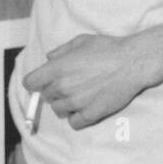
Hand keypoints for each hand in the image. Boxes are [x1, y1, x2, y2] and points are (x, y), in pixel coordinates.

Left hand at [23, 34, 152, 129]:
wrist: (131, 63)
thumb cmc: (107, 48)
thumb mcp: (81, 41)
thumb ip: (61, 50)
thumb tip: (49, 58)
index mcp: (58, 68)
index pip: (31, 82)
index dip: (34, 81)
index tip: (39, 82)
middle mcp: (63, 87)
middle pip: (46, 96)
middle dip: (53, 90)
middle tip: (69, 83)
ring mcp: (76, 103)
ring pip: (58, 110)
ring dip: (64, 104)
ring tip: (79, 95)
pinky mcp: (90, 115)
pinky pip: (74, 123)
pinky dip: (76, 117)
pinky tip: (84, 107)